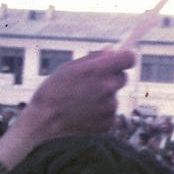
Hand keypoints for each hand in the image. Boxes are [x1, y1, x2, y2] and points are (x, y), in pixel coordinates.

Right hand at [0, 49, 133, 167]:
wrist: (44, 118)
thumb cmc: (54, 89)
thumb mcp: (71, 67)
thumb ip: (95, 58)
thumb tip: (112, 51)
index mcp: (98, 70)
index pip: (129, 58)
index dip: (126, 58)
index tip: (120, 60)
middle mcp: (107, 88)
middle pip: (123, 78)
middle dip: (112, 78)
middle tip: (92, 83)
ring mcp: (109, 107)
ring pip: (114, 97)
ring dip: (103, 97)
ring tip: (82, 101)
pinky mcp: (108, 123)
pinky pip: (110, 113)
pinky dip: (100, 113)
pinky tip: (84, 113)